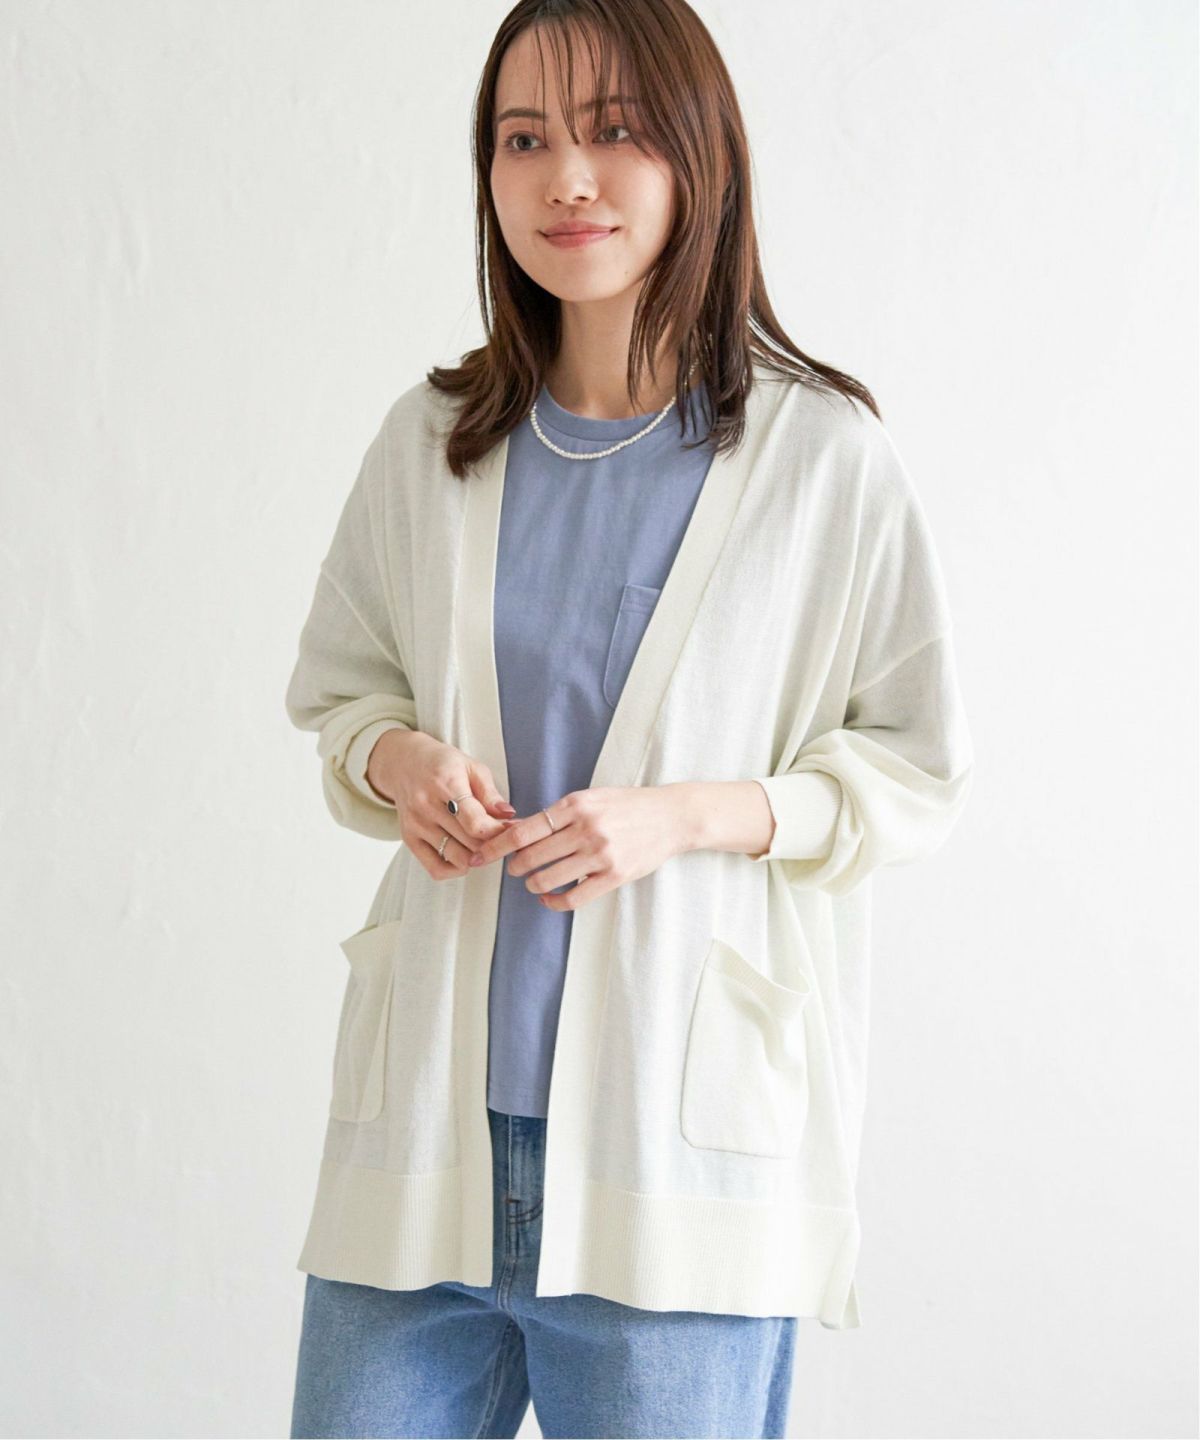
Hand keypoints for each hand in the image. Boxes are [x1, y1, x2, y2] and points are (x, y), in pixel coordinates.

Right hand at [369, 729, 516, 878]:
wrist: (404, 764)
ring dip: (478, 857)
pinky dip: (457, 869)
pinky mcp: (409, 839)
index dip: (498, 832)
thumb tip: (508, 816)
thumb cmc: (443, 765)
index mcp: (445, 784)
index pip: (475, 823)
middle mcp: (427, 806)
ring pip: (458, 859)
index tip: (509, 829)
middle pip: (470, 844)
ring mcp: (416, 825)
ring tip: (484, 844)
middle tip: (502, 837)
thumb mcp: (471, 767)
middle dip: (494, 844)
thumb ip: (490, 793)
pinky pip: (437, 870)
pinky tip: (465, 854)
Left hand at [466, 785, 691, 909]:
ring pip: (547, 878)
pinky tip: (548, 898)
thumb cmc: (627, 806)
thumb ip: (558, 814)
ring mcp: (601, 854)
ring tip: (532, 882)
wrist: (671, 816)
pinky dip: (553, 901)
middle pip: (531, 856)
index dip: (497, 846)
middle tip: (512, 869)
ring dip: (532, 884)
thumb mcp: (590, 798)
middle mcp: (586, 829)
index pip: (524, 830)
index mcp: (576, 805)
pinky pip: (573, 897)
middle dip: (514, 866)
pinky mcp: (614, 876)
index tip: (481, 854)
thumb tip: (516, 829)